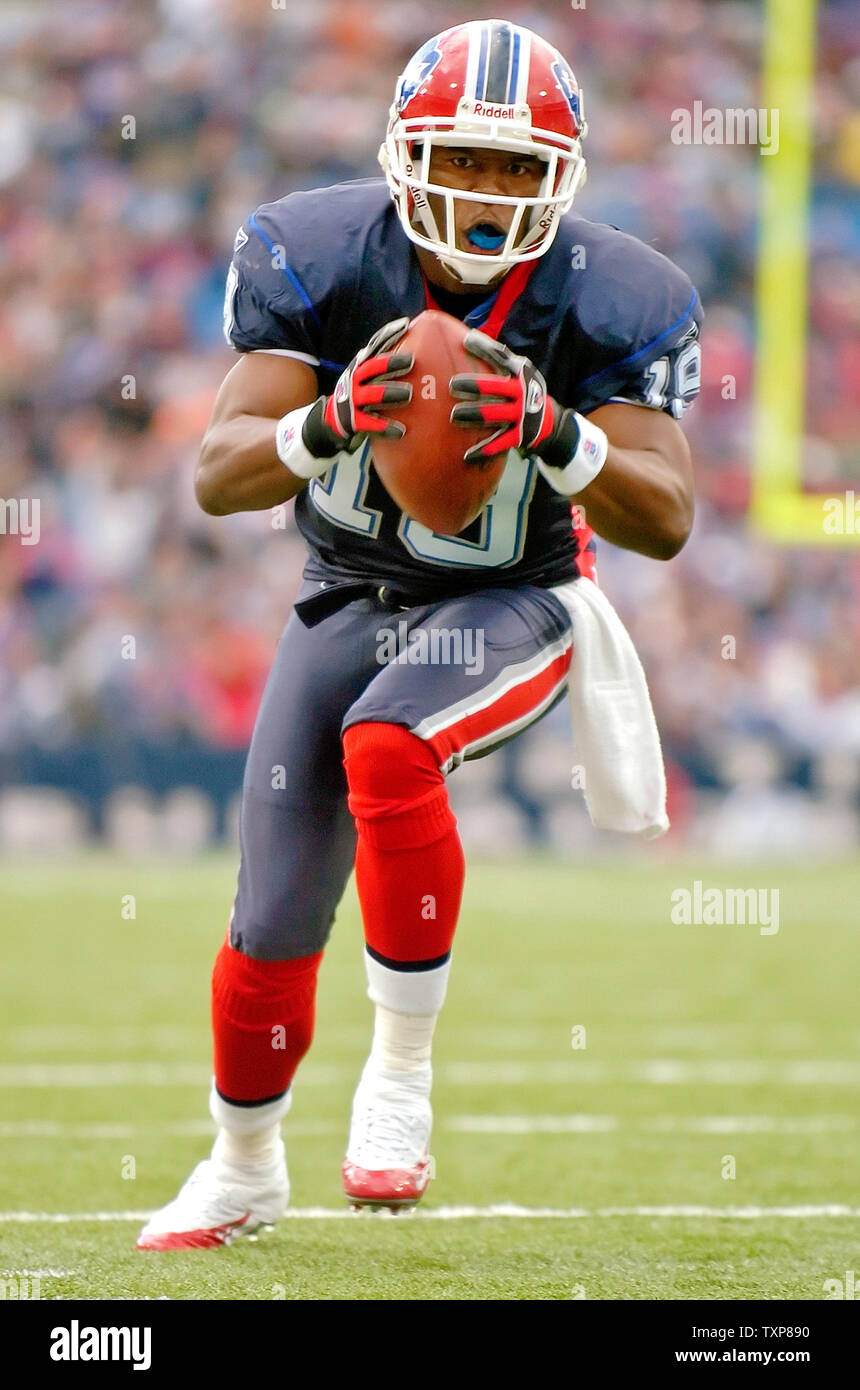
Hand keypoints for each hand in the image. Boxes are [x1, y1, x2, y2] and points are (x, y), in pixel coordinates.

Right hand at [302, 318, 413, 458]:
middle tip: (411, 361)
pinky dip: (384, 427)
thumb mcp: (365, 375)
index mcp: (360, 365)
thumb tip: (415, 348)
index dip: (389, 334)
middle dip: (390, 363)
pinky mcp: (352, 421)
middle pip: (372, 368)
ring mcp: (352, 400)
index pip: (375, 346)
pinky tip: (400, 431)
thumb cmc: (357, 394)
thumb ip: (382, 365)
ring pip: (371, 395)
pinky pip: (369, 424)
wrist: (330, 419)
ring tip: (409, 394)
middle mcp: (354, 379)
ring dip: (389, 393)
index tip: (406, 325)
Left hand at [449, 330, 567, 463]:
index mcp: (521, 373)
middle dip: (473, 386)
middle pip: (495, 387)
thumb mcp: (519, 372)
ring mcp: (522, 415)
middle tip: (452, 386)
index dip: (484, 348)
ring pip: (493, 414)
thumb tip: (466, 338)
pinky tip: (467, 454)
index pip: (501, 357)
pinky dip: (484, 449)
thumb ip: (499, 360)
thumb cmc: (523, 391)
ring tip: (454, 416)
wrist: (550, 422)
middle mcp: (523, 392)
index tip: (465, 341)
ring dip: (473, 415)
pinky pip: (499, 443)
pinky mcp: (520, 435)